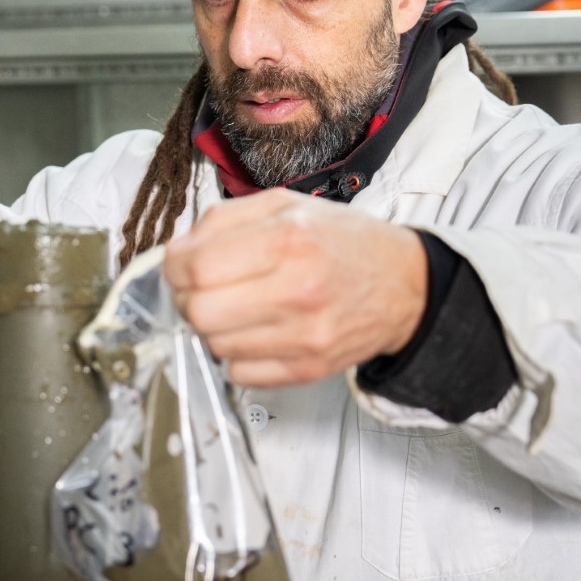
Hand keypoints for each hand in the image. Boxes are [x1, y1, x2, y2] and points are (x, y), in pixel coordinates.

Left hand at [162, 189, 427, 387]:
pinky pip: (240, 373)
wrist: (404, 285)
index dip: (175, 268)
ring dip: (216, 327)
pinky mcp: (308, 369)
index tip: (182, 266)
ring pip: (215, 345)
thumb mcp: (286, 206)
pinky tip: (258, 331)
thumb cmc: (343, 243)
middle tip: (207, 289)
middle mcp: (297, 290)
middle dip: (191, 300)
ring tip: (240, 307)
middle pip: (200, 311)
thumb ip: (223, 221)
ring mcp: (304, 336)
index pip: (196, 267)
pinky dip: (238, 354)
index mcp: (287, 240)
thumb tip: (176, 253)